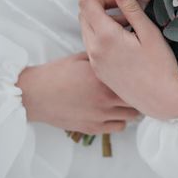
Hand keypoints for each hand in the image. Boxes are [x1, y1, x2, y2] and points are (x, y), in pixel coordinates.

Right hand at [16, 52, 139, 133]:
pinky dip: (121, 120)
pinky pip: (119, 127)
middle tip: (138, 87)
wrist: (35, 94)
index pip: (135, 76)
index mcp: (104, 76)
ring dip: (132, 107)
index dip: (140, 74)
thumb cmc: (56, 73)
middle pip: (137, 97)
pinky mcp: (94, 128)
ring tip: (127, 100)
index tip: (142, 72)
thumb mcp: (82, 57)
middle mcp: (106, 96)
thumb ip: (103, 55)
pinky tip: (115, 112)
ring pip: (132, 115)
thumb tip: (118, 49)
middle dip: (139, 92)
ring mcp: (101, 114)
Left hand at [78, 0, 177, 119]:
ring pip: (88, 30)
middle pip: (85, 15)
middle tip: (121, 2)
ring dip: (101, 19)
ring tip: (127, 22)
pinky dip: (102, 34)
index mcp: (105, 37)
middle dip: (99, 2)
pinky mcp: (99, 71)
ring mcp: (95, 62)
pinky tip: (123, 38)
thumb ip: (131, 8)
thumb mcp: (149, 32)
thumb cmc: (160, 65)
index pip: (87, 3)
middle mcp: (94, 49)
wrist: (161, 100)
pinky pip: (93, 44)